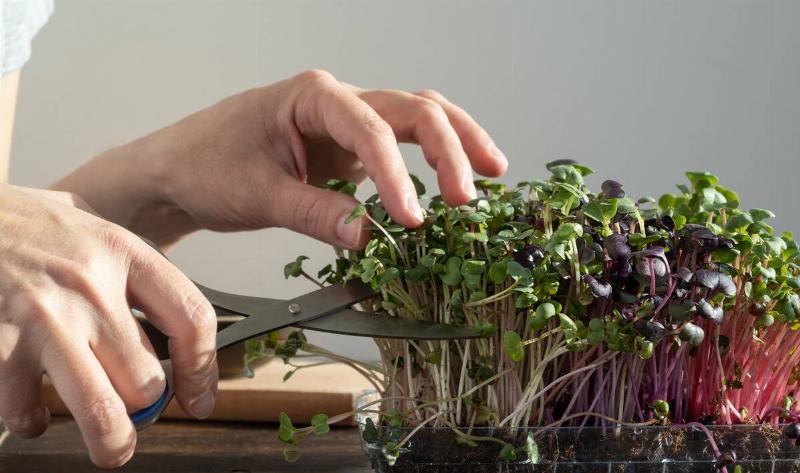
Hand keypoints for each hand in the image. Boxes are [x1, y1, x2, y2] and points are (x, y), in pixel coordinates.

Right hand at [0, 185, 217, 467]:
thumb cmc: (20, 223)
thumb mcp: (89, 224)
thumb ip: (127, 266)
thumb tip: (166, 321)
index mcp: (122, 251)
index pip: (191, 318)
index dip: (202, 370)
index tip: (198, 397)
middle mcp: (89, 285)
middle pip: (147, 379)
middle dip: (145, 408)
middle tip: (137, 414)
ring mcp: (43, 318)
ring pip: (103, 411)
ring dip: (111, 440)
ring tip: (111, 447)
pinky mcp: (0, 344)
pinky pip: (28, 411)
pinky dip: (32, 422)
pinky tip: (32, 411)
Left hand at [55, 70, 506, 247]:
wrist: (177, 170)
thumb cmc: (205, 167)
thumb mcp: (256, 194)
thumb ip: (314, 212)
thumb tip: (370, 236)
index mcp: (312, 96)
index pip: (372, 129)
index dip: (397, 175)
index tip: (412, 219)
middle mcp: (336, 101)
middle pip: (413, 109)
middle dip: (449, 148)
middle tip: (469, 195)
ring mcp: (345, 123)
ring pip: (417, 117)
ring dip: (455, 142)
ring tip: (490, 172)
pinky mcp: (346, 148)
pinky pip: (401, 146)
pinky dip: (431, 160)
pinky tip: (452, 180)